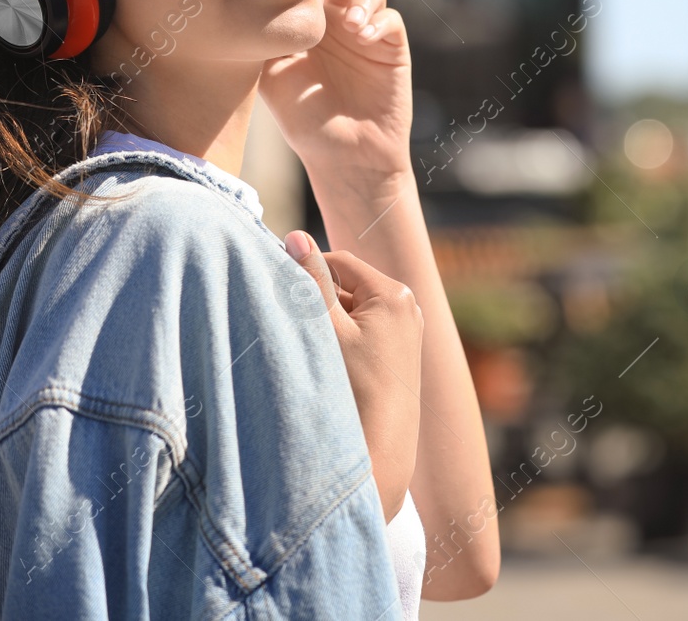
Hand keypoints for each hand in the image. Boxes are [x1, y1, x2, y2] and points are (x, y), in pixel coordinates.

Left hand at [259, 0, 411, 182]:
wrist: (343, 156)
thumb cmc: (302, 119)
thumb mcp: (272, 74)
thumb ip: (269, 35)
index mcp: (307, 20)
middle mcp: (337, 18)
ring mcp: (366, 30)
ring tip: (350, 23)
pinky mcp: (392, 47)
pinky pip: (391, 19)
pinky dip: (379, 20)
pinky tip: (364, 36)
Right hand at [285, 229, 422, 522]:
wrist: (382, 452)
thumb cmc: (354, 387)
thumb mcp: (327, 329)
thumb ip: (312, 283)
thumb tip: (296, 236)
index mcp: (395, 295)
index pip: (340, 264)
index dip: (307, 271)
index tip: (279, 286)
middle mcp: (408, 309)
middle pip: (348, 288)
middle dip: (318, 300)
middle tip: (289, 321)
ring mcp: (406, 334)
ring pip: (353, 313)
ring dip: (327, 322)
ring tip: (306, 348)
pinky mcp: (400, 357)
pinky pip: (363, 335)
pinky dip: (340, 341)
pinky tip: (324, 364)